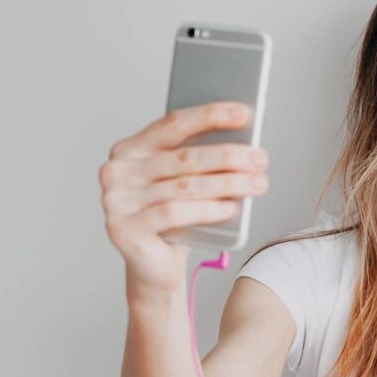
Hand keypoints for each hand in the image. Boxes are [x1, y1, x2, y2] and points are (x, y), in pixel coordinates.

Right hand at [98, 101, 269, 294]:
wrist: (154, 264)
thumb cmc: (173, 216)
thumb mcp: (184, 181)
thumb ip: (199, 158)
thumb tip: (243, 140)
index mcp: (130, 148)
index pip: (173, 124)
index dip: (210, 115)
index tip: (243, 113)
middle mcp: (117, 171)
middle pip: (184, 157)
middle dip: (229, 156)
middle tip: (260, 158)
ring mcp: (116, 201)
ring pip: (184, 186)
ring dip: (228, 183)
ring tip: (257, 183)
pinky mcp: (123, 228)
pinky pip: (173, 213)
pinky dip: (206, 209)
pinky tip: (230, 207)